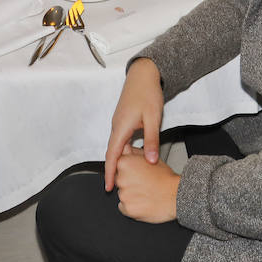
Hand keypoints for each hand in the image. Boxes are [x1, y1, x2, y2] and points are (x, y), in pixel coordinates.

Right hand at [104, 58, 164, 191]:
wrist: (144, 74)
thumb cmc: (148, 93)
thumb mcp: (153, 118)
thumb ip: (151, 140)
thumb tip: (150, 162)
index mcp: (121, 127)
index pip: (112, 155)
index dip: (110, 172)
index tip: (108, 187)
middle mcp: (116, 126)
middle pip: (112, 152)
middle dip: (114, 170)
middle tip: (118, 186)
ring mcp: (119, 123)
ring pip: (117, 146)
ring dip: (120, 160)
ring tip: (126, 176)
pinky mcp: (124, 120)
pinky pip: (121, 139)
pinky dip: (125, 150)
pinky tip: (134, 157)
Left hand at [115, 148, 180, 222]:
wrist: (176, 195)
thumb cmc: (165, 177)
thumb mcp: (149, 157)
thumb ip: (133, 152)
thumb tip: (124, 148)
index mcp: (124, 163)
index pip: (117, 166)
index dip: (128, 170)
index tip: (136, 174)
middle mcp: (121, 178)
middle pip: (119, 181)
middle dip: (128, 182)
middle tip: (143, 183)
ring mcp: (123, 194)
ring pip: (122, 194)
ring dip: (130, 195)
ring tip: (145, 192)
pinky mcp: (127, 208)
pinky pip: (123, 207)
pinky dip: (131, 206)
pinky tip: (143, 201)